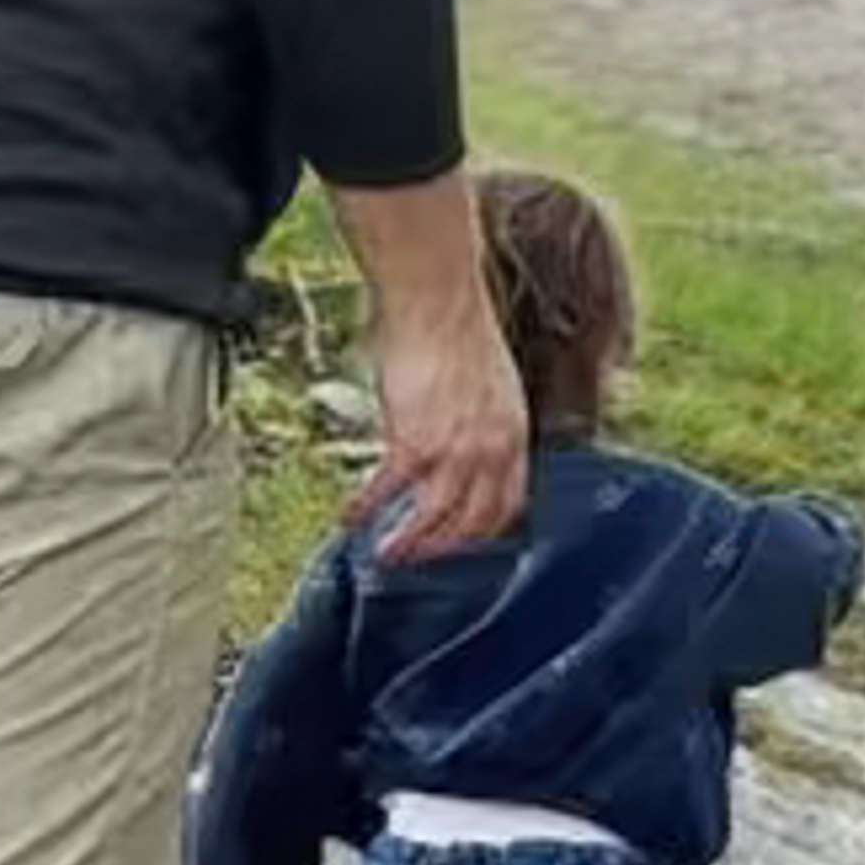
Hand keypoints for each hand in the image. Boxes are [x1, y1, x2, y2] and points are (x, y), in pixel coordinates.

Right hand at [356, 292, 528, 560]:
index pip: (509, 502)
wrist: (437, 301)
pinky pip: (388, 492)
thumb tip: (459, 442)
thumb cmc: (457, 328)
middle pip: (474, 522)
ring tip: (384, 556)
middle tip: (421, 563)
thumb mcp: (491, 383)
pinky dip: (366, 508)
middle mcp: (491, 451)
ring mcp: (454, 451)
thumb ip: (482, 421)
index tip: (464, 543)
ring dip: (408, 544)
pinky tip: (350, 517)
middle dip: (446, 548)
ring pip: (435, 519)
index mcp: (514, 435)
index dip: (486, 530)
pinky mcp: (414, 442)